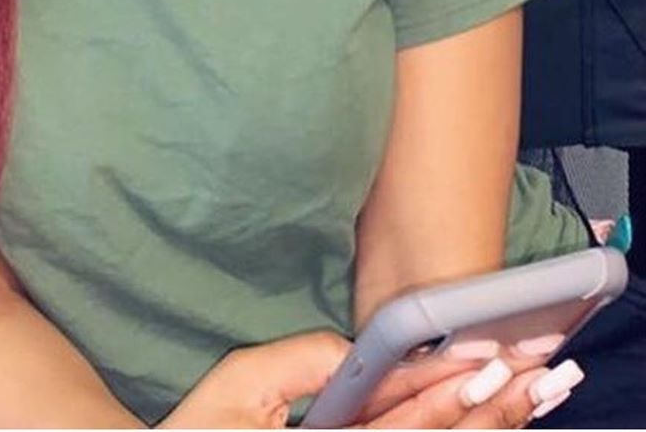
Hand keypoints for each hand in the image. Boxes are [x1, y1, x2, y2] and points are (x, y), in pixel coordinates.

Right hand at [155, 330, 584, 428]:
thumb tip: (353, 351)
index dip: (443, 392)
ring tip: (530, 396)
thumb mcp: (236, 387)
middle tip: (537, 377)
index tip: (487, 363)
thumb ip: (296, 363)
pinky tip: (489, 420)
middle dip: (488, 414)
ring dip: (485, 430)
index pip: (397, 425)